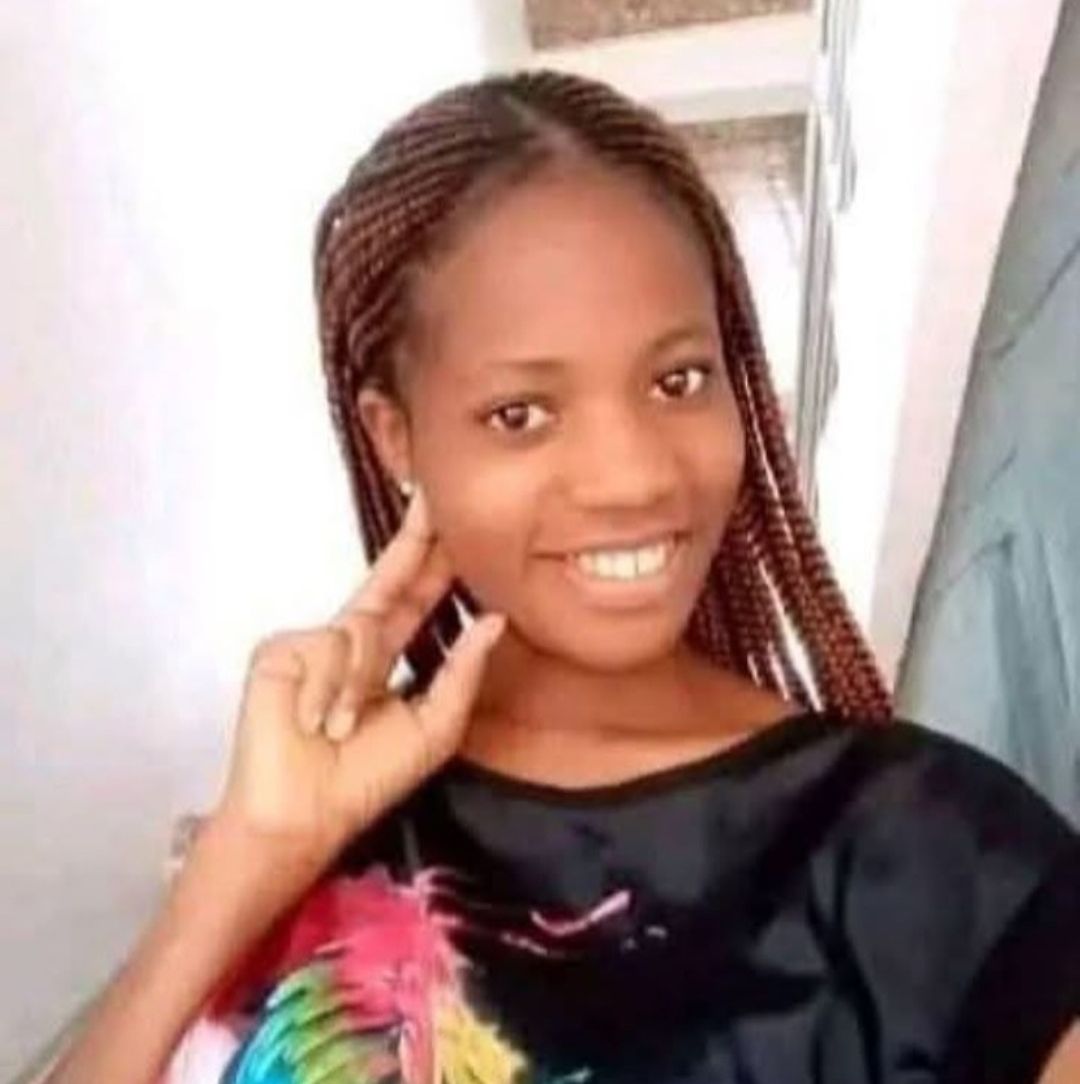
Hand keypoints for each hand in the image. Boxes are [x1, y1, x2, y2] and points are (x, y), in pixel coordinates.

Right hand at [214, 488, 504, 864]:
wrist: (305, 813)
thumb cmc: (366, 779)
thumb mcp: (433, 727)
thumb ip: (463, 672)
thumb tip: (493, 621)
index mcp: (384, 657)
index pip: (417, 597)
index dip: (437, 560)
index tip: (460, 522)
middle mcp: (351, 640)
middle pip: (389, 575)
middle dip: (415, 537)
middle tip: (436, 494)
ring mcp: (313, 642)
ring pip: (362, 628)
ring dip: (357, 687)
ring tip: (339, 728)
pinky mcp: (281, 649)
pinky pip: (326, 647)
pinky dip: (329, 688)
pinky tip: (313, 720)